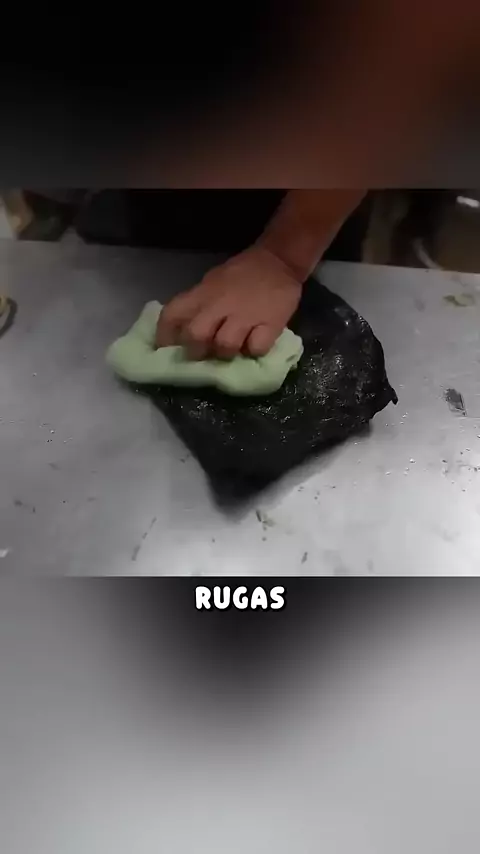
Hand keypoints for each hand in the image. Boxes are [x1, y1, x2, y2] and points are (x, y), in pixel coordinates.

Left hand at [155, 245, 302, 358]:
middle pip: (196, 336)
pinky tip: (255, 343)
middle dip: (197, 350)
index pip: (172, 314)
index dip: (164, 336)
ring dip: (227, 353)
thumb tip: (183, 333)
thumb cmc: (242, 273)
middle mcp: (220, 305)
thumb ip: (198, 305)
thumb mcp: (212, 282)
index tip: (166, 349)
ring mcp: (246, 315)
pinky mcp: (271, 324)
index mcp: (203, 293)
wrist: (279, 260)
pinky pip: (256, 348)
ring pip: (225, 346)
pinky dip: (254, 350)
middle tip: (205, 353)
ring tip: (234, 348)